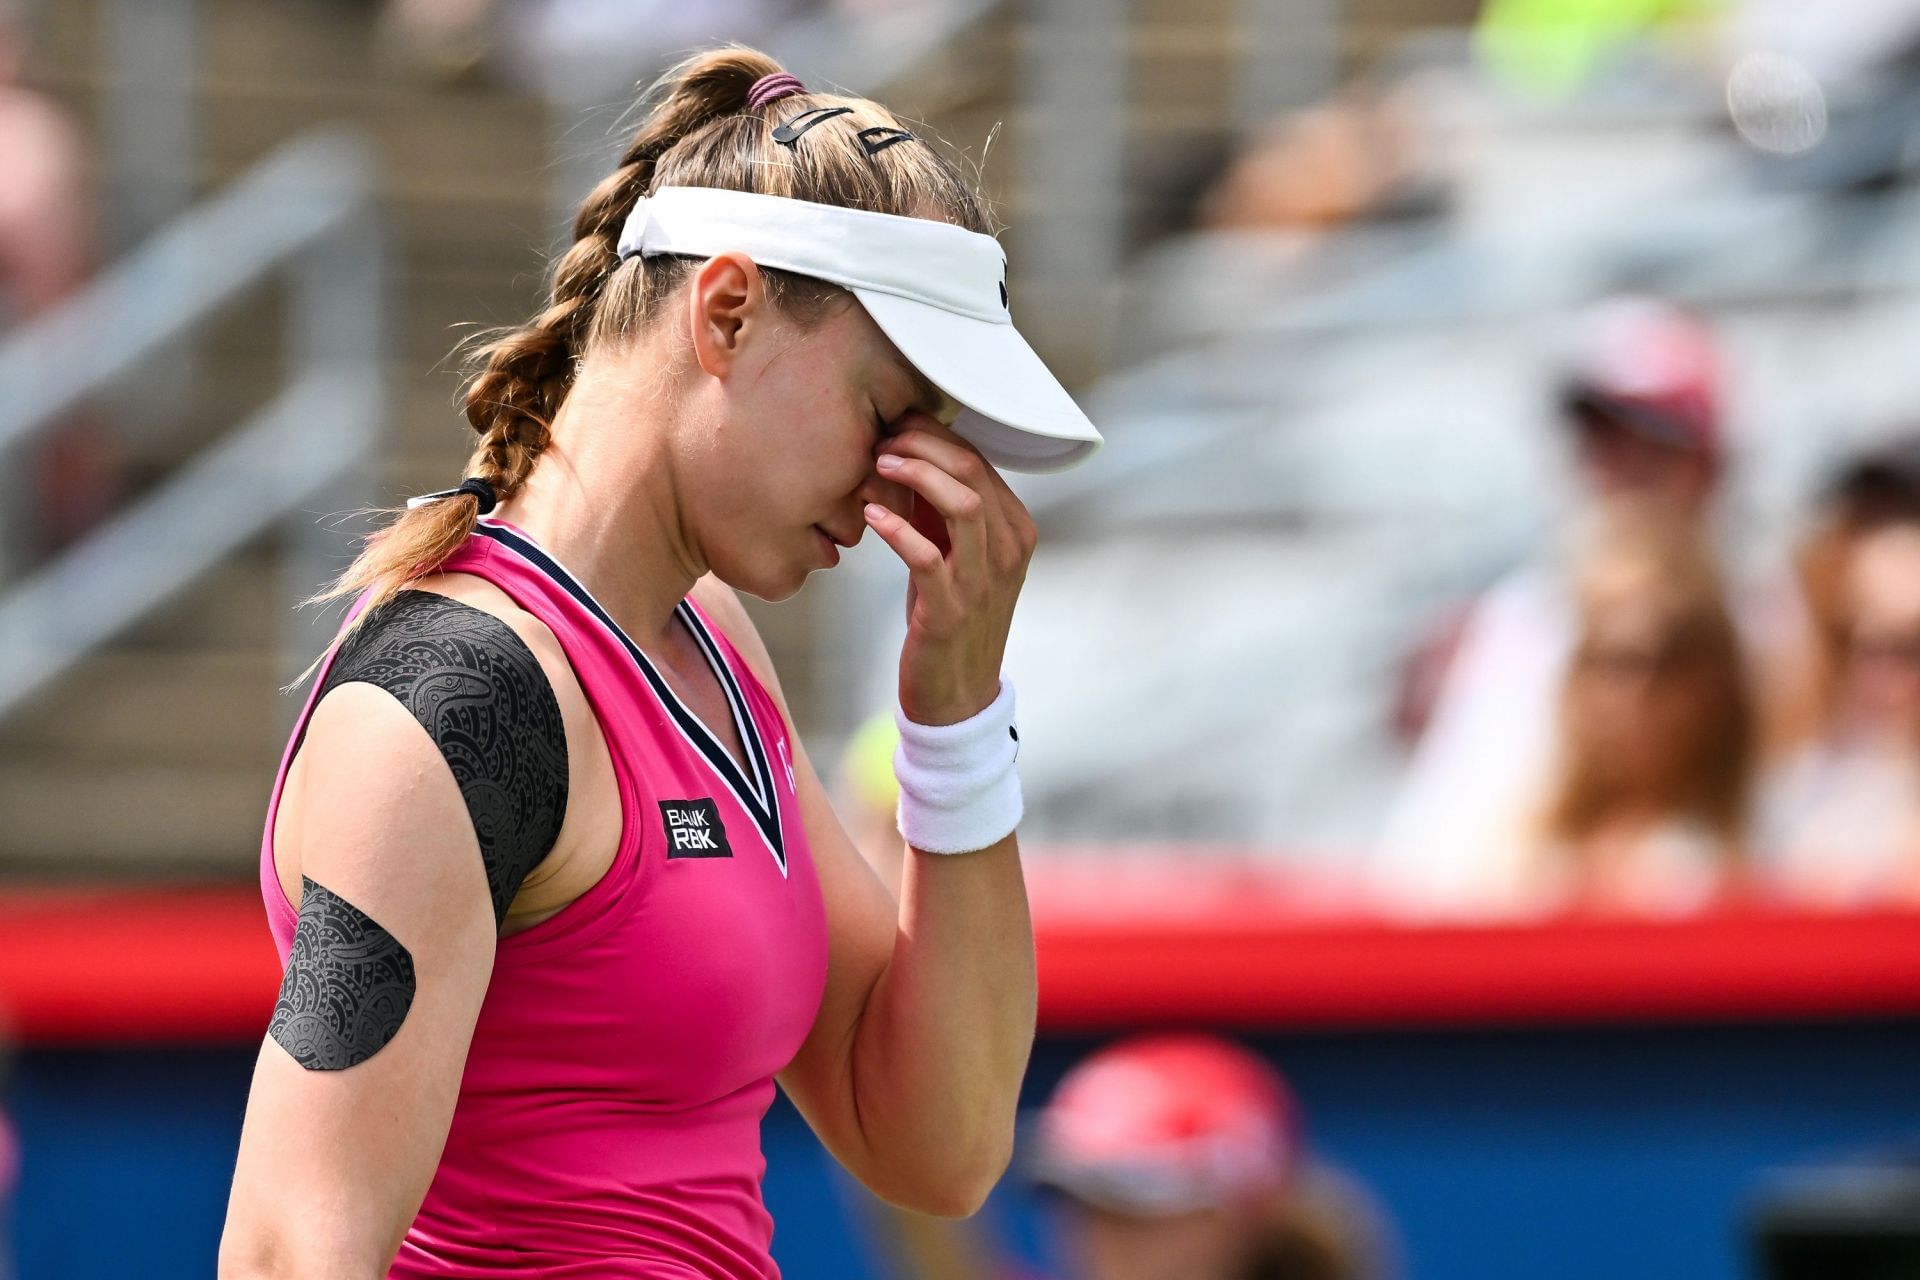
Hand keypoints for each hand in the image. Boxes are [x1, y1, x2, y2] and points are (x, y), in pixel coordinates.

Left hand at [863, 415, 1037, 725]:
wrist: (957, 694)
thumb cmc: (951, 617)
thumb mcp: (955, 555)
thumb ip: (940, 510)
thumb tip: (906, 455)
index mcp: (1016, 529)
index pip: (979, 461)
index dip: (934, 435)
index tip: (896, 425)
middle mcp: (1008, 550)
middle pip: (972, 471)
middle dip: (923, 445)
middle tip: (882, 440)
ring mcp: (983, 581)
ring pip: (962, 504)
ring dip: (916, 475)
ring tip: (878, 466)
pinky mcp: (951, 609)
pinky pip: (925, 556)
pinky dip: (896, 529)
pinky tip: (871, 516)